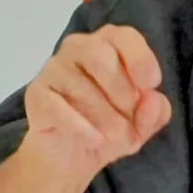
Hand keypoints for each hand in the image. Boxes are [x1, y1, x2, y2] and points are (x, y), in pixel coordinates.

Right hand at [21, 24, 171, 185]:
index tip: (151, 85)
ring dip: (106, 116)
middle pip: (100, 54)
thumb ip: (155, 113)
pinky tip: (94, 140)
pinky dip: (81, 126)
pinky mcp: (36, 93)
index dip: (140, 58)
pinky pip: (58, 106)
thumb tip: (154, 101)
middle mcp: (78, 48)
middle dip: (122, 91)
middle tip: (130, 119)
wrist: (71, 156)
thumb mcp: (143, 125)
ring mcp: (54, 68)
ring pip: (80, 84)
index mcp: (109, 45)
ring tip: (115, 137)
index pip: (124, 36)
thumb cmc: (111, 128)